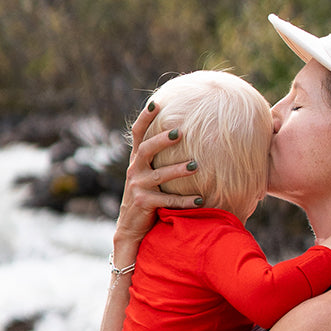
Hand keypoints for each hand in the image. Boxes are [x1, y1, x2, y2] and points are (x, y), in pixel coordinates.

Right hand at [113, 99, 202, 263]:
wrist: (131, 228)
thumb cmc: (146, 197)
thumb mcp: (147, 175)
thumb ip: (157, 159)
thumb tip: (182, 135)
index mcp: (136, 161)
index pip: (138, 134)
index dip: (145, 118)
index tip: (156, 103)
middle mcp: (134, 171)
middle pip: (146, 150)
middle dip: (162, 140)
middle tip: (180, 132)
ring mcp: (137, 188)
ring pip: (159, 176)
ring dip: (178, 170)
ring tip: (196, 166)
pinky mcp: (143, 204)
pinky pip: (166, 201)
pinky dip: (184, 201)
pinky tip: (200, 200)